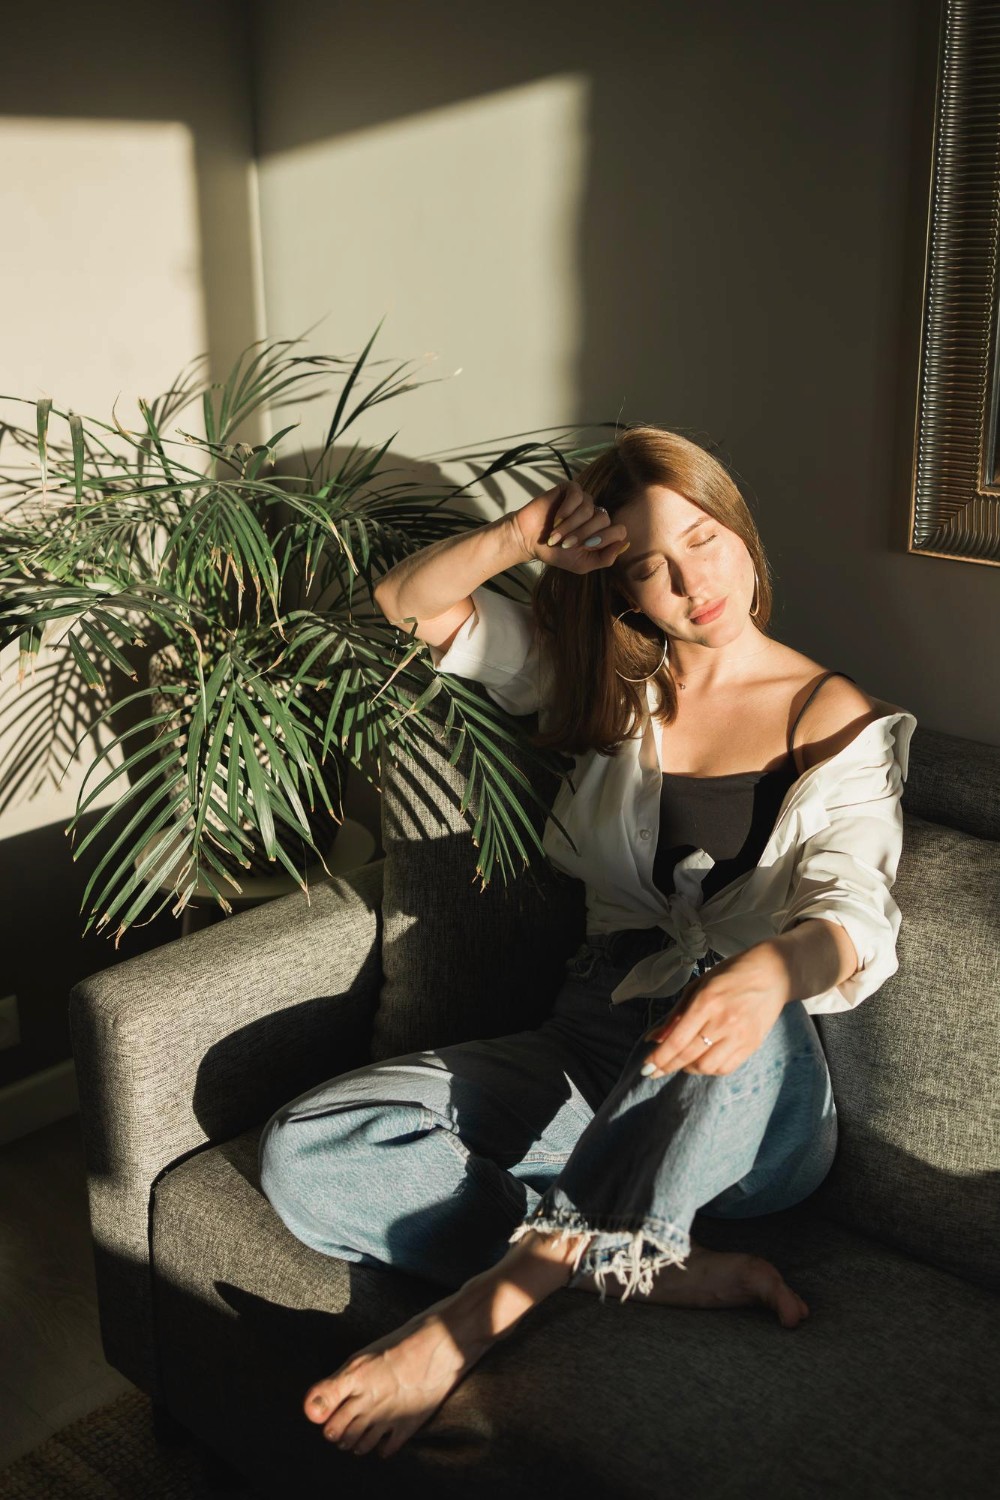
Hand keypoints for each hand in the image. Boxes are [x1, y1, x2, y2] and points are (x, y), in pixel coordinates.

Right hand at [510, 480, 629, 572]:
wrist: (529, 541)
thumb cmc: (555, 553)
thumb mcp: (583, 564)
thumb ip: (606, 558)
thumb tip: (625, 543)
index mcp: (602, 532)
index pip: (619, 531)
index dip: (603, 539)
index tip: (583, 547)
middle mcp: (595, 514)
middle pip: (604, 520)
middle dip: (583, 534)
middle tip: (565, 543)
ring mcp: (583, 500)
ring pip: (589, 509)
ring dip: (570, 525)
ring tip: (555, 535)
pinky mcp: (570, 490)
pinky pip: (577, 495)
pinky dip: (566, 510)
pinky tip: (556, 519)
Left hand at [639, 944, 788, 1077]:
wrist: (773, 974)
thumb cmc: (731, 975)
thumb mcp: (699, 985)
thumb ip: (676, 1014)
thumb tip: (654, 1038)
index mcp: (707, 1001)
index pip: (678, 1039)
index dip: (660, 1057)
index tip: (647, 1067)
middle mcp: (723, 1021)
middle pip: (689, 1055)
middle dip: (667, 1066)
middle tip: (654, 1072)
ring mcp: (740, 1035)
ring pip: (707, 1066)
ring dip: (689, 1068)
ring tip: (681, 1062)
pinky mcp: (752, 1045)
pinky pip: (726, 1068)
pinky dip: (710, 1069)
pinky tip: (702, 1062)